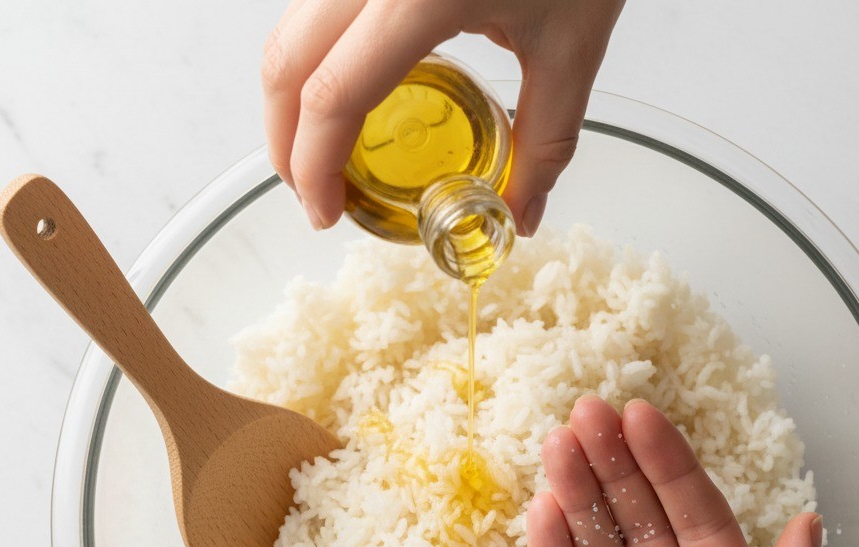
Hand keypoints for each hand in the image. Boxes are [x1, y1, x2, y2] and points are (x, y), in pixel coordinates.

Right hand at [261, 0, 624, 231]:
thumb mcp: (573, 48)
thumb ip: (546, 143)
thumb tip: (520, 214)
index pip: (334, 94)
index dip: (315, 167)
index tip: (327, 212)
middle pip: (285, 61)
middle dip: (285, 142)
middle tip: (314, 194)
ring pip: (289, 28)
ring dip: (291, 99)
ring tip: (323, 154)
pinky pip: (316, 7)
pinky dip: (312, 60)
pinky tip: (344, 96)